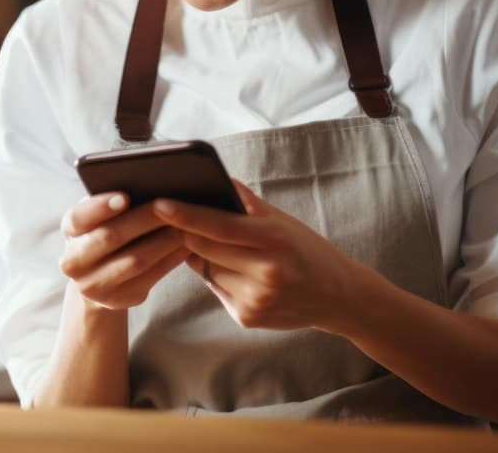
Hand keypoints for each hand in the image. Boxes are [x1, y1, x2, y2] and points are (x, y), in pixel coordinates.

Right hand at [59, 193, 189, 309]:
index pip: (79, 216)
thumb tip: (149, 185)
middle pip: (111, 237)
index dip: (101, 207)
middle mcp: (74, 261)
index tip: (125, 197)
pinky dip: (170, 259)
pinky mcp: (118, 300)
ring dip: (164, 241)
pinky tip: (186, 246)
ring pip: (135, 260)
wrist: (100, 277)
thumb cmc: (107, 231)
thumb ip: (114, 202)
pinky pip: (150, 278)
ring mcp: (94, 285)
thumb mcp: (102, 216)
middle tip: (172, 204)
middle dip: (145, 219)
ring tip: (186, 224)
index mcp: (70, 230)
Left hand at [154, 179, 365, 332]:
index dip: (184, 215)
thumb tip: (216, 179)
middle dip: (189, 234)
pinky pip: (216, 290)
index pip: (217, 225)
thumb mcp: (283, 222)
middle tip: (183, 222)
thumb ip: (248, 203)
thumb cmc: (306, 250)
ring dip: (206, 258)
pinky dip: (219, 278)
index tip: (158, 205)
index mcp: (273, 239)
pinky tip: (241, 275)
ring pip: (205, 270)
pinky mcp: (247, 317)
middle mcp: (264, 271)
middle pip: (202, 248)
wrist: (338, 296)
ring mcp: (255, 299)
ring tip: (230, 252)